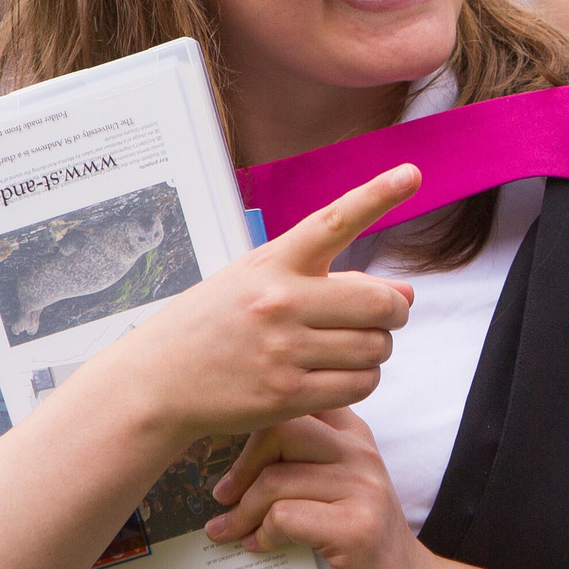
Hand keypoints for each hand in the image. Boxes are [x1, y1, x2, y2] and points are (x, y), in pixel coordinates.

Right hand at [85, 164, 422, 449]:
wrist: (156, 381)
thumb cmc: (213, 325)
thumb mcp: (257, 284)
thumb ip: (330, 282)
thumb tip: (408, 292)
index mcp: (271, 262)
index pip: (333, 221)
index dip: (377, 195)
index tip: (412, 174)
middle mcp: (280, 301)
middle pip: (380, 301)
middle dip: (395, 310)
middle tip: (386, 316)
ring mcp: (283, 350)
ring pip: (376, 347)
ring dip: (376, 348)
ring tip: (349, 347)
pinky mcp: (287, 394)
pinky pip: (360, 384)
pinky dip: (362, 380)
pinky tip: (340, 376)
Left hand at [205, 409, 426, 568]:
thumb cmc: (358, 543)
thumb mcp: (336, 489)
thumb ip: (302, 461)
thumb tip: (231, 458)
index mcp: (355, 437)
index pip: (295, 402)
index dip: (254, 422)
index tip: (232, 457)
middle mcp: (362, 455)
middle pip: (280, 430)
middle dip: (240, 465)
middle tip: (224, 496)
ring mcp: (363, 489)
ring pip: (274, 479)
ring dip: (242, 511)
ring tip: (230, 530)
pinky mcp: (356, 528)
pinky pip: (284, 516)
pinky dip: (261, 534)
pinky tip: (259, 546)